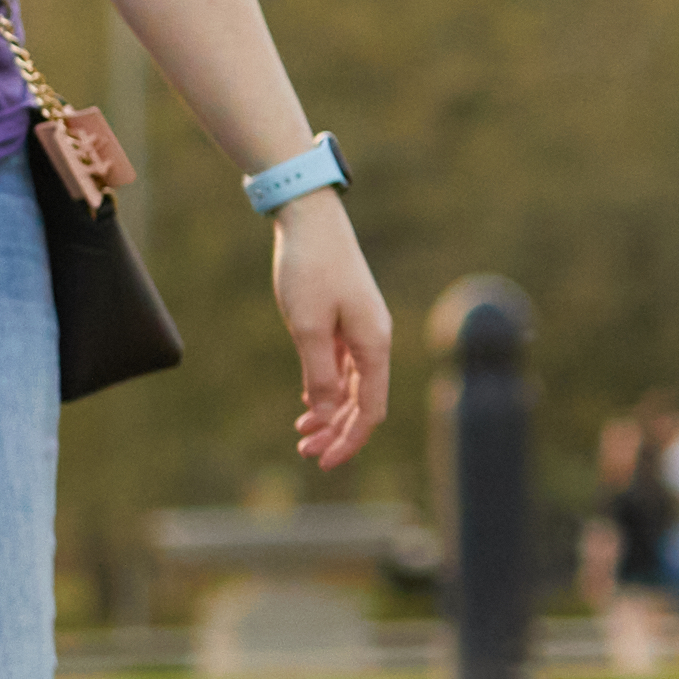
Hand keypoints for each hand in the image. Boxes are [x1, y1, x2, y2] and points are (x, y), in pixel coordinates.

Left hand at [275, 194, 390, 473]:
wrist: (309, 217)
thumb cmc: (309, 269)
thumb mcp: (308, 327)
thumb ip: (321, 374)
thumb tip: (328, 414)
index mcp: (374, 345)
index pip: (370, 410)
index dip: (348, 441)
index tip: (322, 462)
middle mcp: (374, 340)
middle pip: (364, 402)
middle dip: (338, 431)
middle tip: (305, 452)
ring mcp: (361, 328)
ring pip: (352, 384)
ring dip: (331, 412)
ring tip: (303, 432)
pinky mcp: (345, 318)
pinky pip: (343, 364)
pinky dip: (327, 386)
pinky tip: (310, 401)